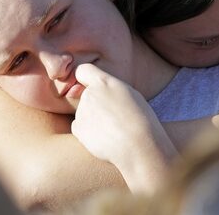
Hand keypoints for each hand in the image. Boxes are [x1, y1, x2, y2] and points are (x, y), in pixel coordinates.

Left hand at [70, 64, 175, 192]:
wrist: (139, 146)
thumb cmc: (140, 120)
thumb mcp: (130, 94)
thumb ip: (109, 88)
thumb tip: (95, 89)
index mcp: (103, 83)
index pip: (83, 71)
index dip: (84, 78)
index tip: (90, 86)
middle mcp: (89, 94)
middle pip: (85, 95)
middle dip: (95, 104)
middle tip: (113, 116)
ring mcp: (81, 112)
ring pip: (84, 112)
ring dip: (93, 119)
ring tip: (113, 129)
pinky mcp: (78, 129)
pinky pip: (79, 127)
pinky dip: (88, 132)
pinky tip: (105, 137)